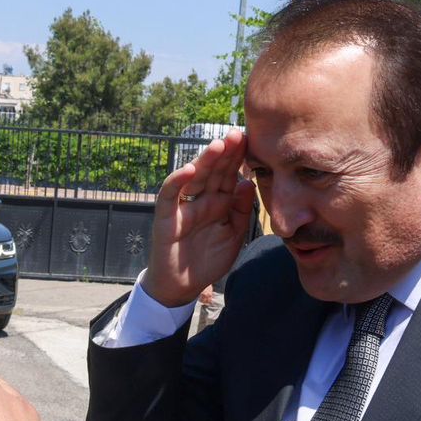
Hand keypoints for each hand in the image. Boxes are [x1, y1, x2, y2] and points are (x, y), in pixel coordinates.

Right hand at [144, 130, 258, 307]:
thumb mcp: (234, 235)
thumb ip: (242, 211)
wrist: (183, 286)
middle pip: (214, 171)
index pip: (230, 175)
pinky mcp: (166, 217)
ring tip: (218, 145)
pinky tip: (190, 169)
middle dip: (225, 153)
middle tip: (238, 133)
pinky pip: (170, 196)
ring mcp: (183, 206)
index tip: (254, 140)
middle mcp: (201, 199)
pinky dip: (178, 181)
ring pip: (194, 178)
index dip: (239, 158)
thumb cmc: (207, 260)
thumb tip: (249, 183)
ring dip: (205, 160)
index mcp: (218, 202)